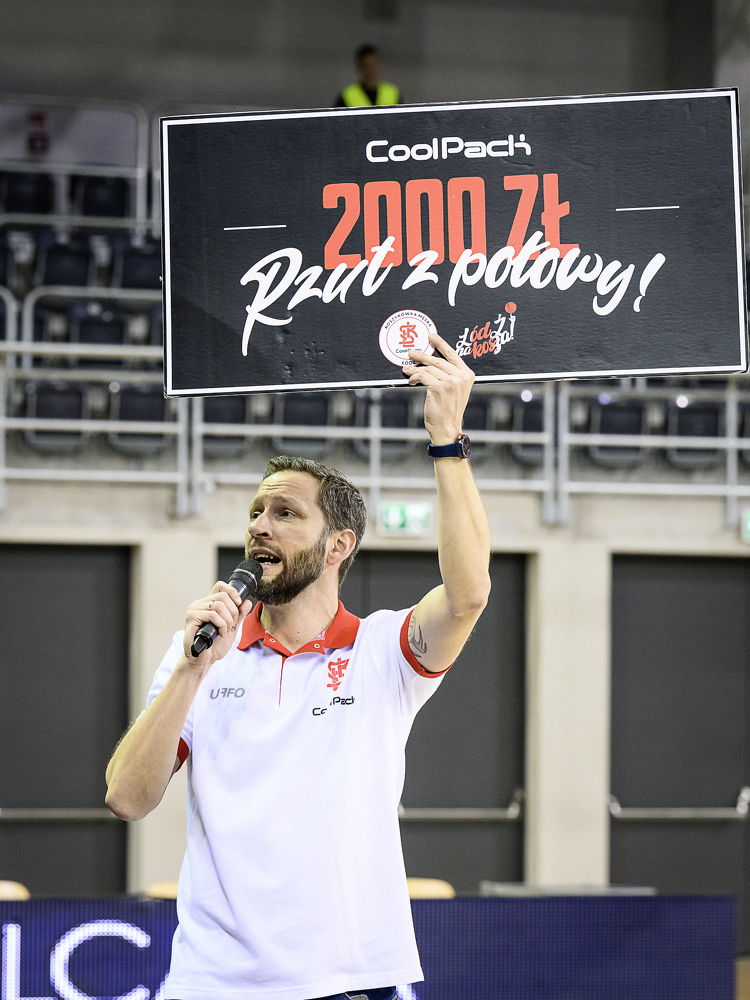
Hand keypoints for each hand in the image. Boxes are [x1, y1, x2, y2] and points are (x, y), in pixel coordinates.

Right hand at [182, 582, 251, 674]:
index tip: (239, 603)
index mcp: (208, 604)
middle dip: (233, 612)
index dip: (232, 591)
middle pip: (223, 596)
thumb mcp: (232, 628)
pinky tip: (220, 634)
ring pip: (219, 606)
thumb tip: (247, 601)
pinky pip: (212, 615)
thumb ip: (239, 615)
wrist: (204, 660)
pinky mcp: (191, 618)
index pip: (220, 586)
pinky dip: (222, 625)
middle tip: (232, 625)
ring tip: (225, 631)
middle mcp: (199, 604)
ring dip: (228, 621)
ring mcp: (193, 610)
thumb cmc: (214, 645)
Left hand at [402, 329, 474, 445]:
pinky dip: (414, 377)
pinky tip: (411, 381)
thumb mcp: (454, 391)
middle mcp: (461, 376)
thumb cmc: (448, 411)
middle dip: (422, 356)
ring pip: (428, 368)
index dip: (440, 343)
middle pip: (438, 360)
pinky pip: (423, 376)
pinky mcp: (439, 387)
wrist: (447, 428)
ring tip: (406, 369)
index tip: (431, 336)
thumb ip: (448, 376)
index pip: (452, 354)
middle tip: (411, 353)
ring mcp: (451, 381)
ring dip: (415, 369)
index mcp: (467, 375)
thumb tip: (429, 363)